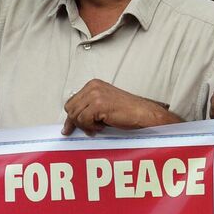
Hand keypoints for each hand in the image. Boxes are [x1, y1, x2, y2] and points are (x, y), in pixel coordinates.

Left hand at [62, 79, 181, 135]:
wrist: (143, 113)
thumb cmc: (128, 111)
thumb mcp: (104, 104)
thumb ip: (89, 107)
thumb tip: (72, 120)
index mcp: (93, 84)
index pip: (72, 101)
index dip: (72, 116)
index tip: (70, 127)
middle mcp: (93, 87)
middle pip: (70, 108)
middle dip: (76, 122)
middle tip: (88, 129)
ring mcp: (95, 95)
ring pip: (76, 115)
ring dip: (85, 125)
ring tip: (98, 127)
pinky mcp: (98, 104)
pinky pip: (83, 120)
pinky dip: (91, 127)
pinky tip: (101, 127)